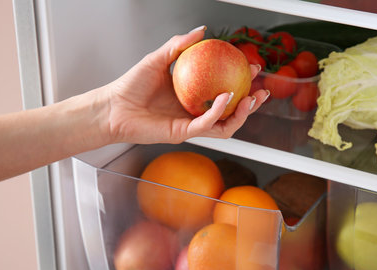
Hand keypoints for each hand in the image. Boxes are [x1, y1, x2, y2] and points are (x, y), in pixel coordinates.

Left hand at [102, 26, 268, 144]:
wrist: (113, 107)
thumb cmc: (131, 86)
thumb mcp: (158, 58)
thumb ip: (180, 45)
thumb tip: (201, 30)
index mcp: (193, 96)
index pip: (224, 90)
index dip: (241, 80)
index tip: (251, 67)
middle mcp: (195, 112)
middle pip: (231, 112)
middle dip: (252, 103)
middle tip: (263, 90)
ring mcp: (190, 124)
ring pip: (225, 124)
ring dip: (242, 113)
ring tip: (253, 99)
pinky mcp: (183, 133)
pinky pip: (207, 124)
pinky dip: (220, 112)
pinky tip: (226, 97)